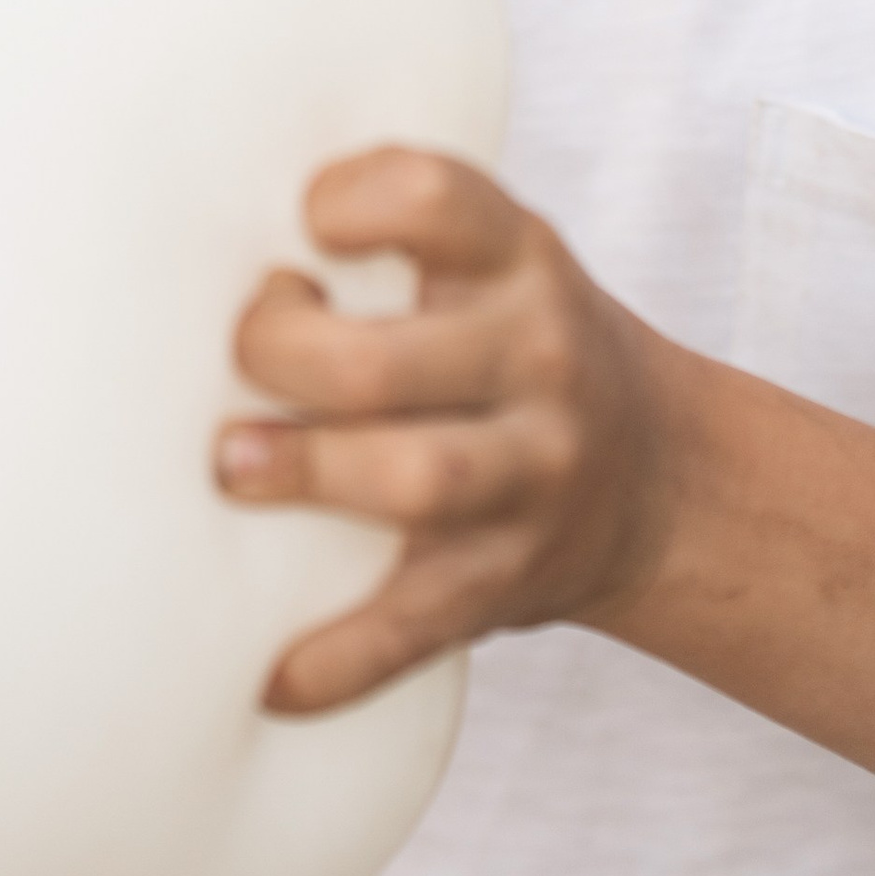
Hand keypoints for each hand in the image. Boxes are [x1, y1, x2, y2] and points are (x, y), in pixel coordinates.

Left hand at [217, 148, 675, 715]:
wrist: (665, 480)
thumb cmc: (519, 348)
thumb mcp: (497, 265)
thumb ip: (398, 244)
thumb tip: (209, 251)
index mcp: (519, 260)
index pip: (430, 197)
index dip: (346, 205)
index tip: (301, 232)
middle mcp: (537, 359)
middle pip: (381, 363)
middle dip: (280, 360)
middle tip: (246, 364)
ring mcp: (532, 476)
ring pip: (414, 480)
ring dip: (306, 476)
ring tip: (236, 467)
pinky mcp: (508, 581)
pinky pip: (416, 627)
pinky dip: (340, 661)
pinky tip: (272, 678)